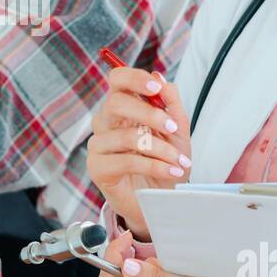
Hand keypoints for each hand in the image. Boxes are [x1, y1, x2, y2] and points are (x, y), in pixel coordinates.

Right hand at [85, 66, 191, 239]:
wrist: (161, 200)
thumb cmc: (165, 162)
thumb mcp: (177, 130)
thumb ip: (170, 102)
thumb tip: (159, 77)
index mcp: (123, 108)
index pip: (117, 80)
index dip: (133, 78)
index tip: (155, 87)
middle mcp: (106, 123)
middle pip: (115, 103)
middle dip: (149, 114)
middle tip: (171, 126)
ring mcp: (98, 145)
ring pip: (126, 136)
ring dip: (160, 148)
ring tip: (178, 161)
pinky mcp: (98, 168)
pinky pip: (127, 161)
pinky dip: (155, 166)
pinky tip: (171, 171)